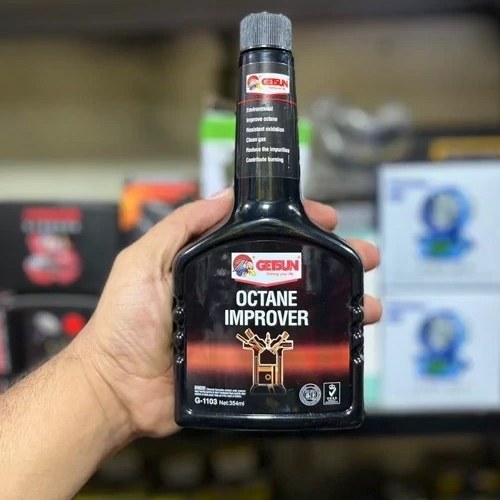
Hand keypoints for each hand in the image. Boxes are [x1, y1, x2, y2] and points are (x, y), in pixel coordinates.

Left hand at [74, 189, 381, 439]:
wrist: (117, 390)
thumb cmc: (124, 324)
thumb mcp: (145, 261)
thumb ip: (181, 227)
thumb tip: (225, 196)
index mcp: (213, 265)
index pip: (263, 236)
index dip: (296, 223)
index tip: (326, 217)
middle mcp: (233, 292)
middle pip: (291, 271)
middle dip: (332, 261)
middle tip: (365, 258)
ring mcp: (243, 327)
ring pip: (299, 310)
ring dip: (336, 304)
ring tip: (366, 305)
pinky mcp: (247, 361)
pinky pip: (288, 349)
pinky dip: (319, 345)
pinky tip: (344, 342)